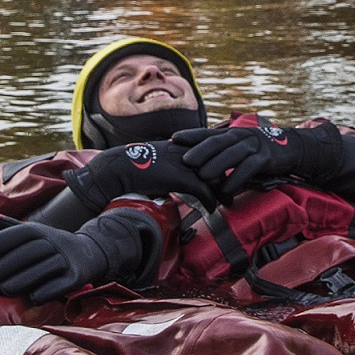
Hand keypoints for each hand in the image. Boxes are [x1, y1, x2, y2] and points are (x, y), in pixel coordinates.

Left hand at [0, 213, 157, 304]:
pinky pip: (60, 285)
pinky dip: (46, 292)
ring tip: (3, 289)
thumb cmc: (51, 246)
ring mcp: (67, 260)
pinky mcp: (77, 277)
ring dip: (22, 280)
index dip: (0, 240)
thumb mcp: (34, 233)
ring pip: (43, 269)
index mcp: (42, 232)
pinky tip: (32, 297)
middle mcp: (56, 243)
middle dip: (5, 264)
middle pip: (29, 252)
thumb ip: (8, 228)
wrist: (89, 253)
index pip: (20, 233)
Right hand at [68, 140, 218, 208]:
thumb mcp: (157, 162)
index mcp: (182, 145)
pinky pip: (204, 191)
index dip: (220, 164)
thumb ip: (170, 168)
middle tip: (235, 188)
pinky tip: (214, 209)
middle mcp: (186, 151)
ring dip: (223, 190)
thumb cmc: (134, 167)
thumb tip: (172, 179)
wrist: (118, 168)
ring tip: (229, 200)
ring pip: (214, 177)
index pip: (210, 152)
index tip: (227, 174)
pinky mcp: (181, 177)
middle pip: (217, 162)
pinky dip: (211, 201)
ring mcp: (185, 163)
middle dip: (228, 176)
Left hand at [172, 122, 354, 199]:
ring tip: (202, 176)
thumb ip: (222, 152)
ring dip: (216, 166)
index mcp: (232, 133)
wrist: (291, 149)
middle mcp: (241, 136)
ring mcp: (254, 145)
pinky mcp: (266, 158)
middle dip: (200, 150)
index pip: (208, 133)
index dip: (191, 135)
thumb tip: (197, 165)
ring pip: (232, 154)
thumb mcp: (240, 148)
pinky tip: (226, 190)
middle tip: (184, 160)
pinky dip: (236, 180)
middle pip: (217, 142)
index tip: (173, 139)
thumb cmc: (260, 152)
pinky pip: (248, 169)